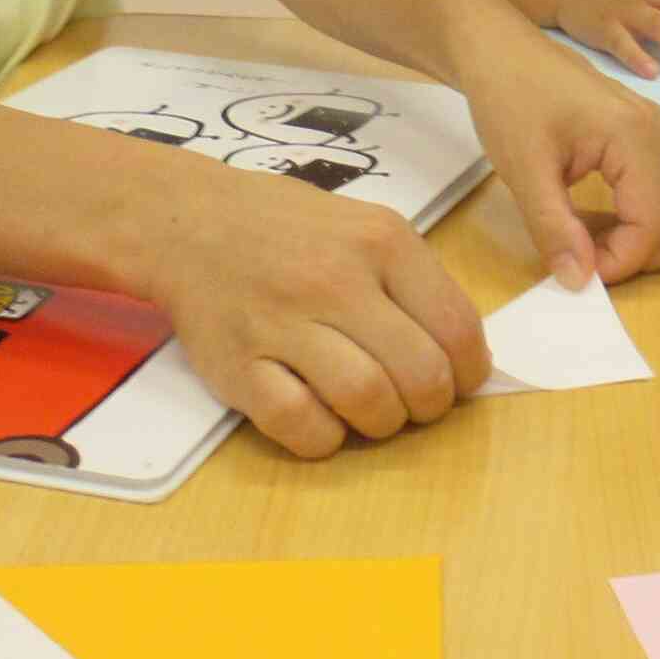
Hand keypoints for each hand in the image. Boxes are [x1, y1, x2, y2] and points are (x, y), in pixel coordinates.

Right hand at [151, 162, 491, 460]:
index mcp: (381, 242)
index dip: (469, 372)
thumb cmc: (291, 229)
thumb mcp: (368, 226)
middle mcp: (335, 280)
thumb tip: (465, 356)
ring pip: (367, 402)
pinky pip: (302, 426)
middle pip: (420, 375)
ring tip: (371, 411)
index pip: (457, 328)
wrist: (189, 220)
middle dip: (431, 405)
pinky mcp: (238, 367)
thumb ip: (417, 282)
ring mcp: (282, 324)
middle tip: (415, 403)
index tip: (459, 382)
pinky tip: (322, 418)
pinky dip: (325, 437)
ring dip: (382, 424)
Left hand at [456, 19, 659, 286]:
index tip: (580, 271)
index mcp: (636, 138)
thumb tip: (580, 282)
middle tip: (605, 258)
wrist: (503, 50)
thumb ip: (554, 228)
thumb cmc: (510, 100)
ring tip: (620, 238)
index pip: (656, 224)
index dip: (623, 262)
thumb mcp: (523, 169)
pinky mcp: (657, 133)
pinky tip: (623, 213)